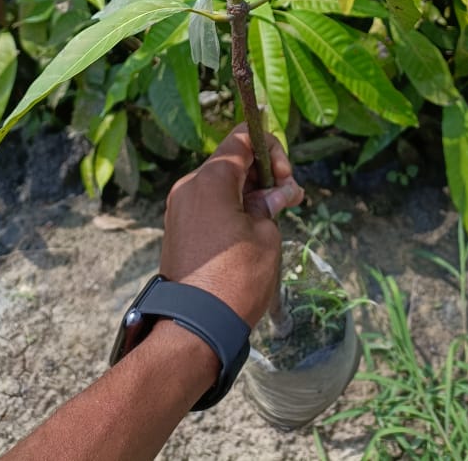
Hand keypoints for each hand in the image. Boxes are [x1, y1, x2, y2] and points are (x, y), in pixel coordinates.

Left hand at [159, 125, 303, 326]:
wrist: (193, 329)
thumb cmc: (236, 278)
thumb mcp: (267, 235)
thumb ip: (272, 203)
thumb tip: (278, 192)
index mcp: (210, 178)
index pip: (243, 137)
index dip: (271, 148)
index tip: (285, 178)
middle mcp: (189, 186)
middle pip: (233, 160)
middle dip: (264, 174)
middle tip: (289, 200)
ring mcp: (180, 208)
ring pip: (222, 184)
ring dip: (251, 192)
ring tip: (276, 217)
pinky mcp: (178, 228)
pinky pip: (210, 204)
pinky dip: (233, 207)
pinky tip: (254, 228)